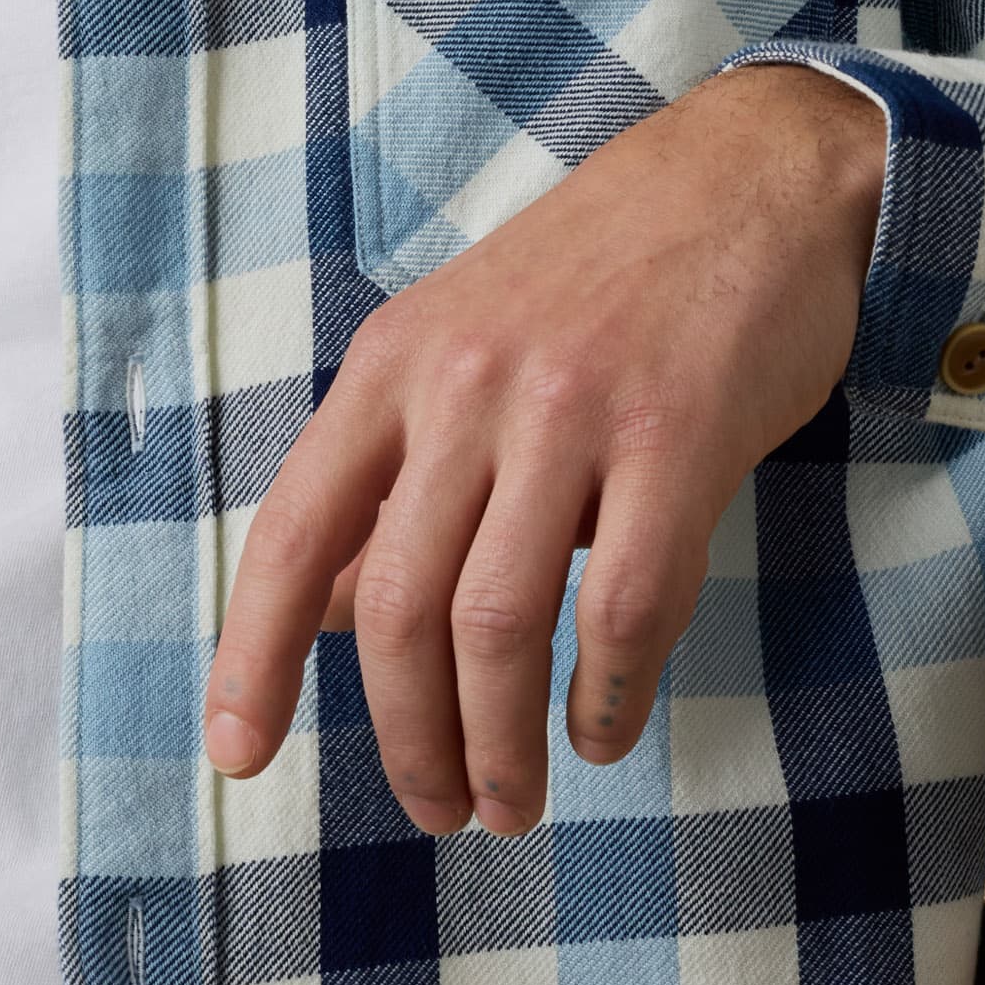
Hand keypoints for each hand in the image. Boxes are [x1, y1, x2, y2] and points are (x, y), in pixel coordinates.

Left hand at [203, 61, 886, 834]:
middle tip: (439, 809)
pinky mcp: (678, 434)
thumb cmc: (600, 275)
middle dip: (406, 736)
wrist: (748, 174)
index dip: (252, 654)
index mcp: (392, 366)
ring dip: (498, 742)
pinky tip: (601, 733)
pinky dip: (605, 693)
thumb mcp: (460, 347)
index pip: (292, 532)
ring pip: (498, 623)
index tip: (236, 753)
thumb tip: (326, 611)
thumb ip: (395, 476)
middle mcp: (463, 384)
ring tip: (511, 803)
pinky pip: (625, 602)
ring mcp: (569, 408)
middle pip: (397, 608)